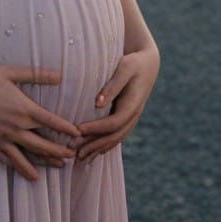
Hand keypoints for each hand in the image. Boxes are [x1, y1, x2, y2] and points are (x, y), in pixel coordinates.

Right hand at [0, 65, 83, 181]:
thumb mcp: (11, 72)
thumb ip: (37, 74)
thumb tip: (59, 75)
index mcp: (23, 109)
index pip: (51, 122)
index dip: (66, 129)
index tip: (78, 134)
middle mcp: (16, 127)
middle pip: (44, 143)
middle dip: (61, 150)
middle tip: (73, 154)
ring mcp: (4, 139)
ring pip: (30, 156)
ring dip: (46, 162)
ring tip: (59, 166)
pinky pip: (10, 161)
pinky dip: (22, 168)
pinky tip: (32, 174)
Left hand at [70, 48, 159, 164]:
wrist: (148, 63)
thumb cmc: (134, 62)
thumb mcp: (124, 68)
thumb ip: (112, 85)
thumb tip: (98, 103)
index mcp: (133, 104)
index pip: (114, 122)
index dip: (95, 128)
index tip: (77, 130)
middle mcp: (133, 116)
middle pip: (113, 136)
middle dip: (93, 144)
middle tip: (72, 149)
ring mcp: (131, 119)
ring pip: (114, 140)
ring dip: (97, 150)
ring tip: (79, 159)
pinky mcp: (126, 118)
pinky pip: (115, 136)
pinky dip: (103, 146)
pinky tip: (91, 153)